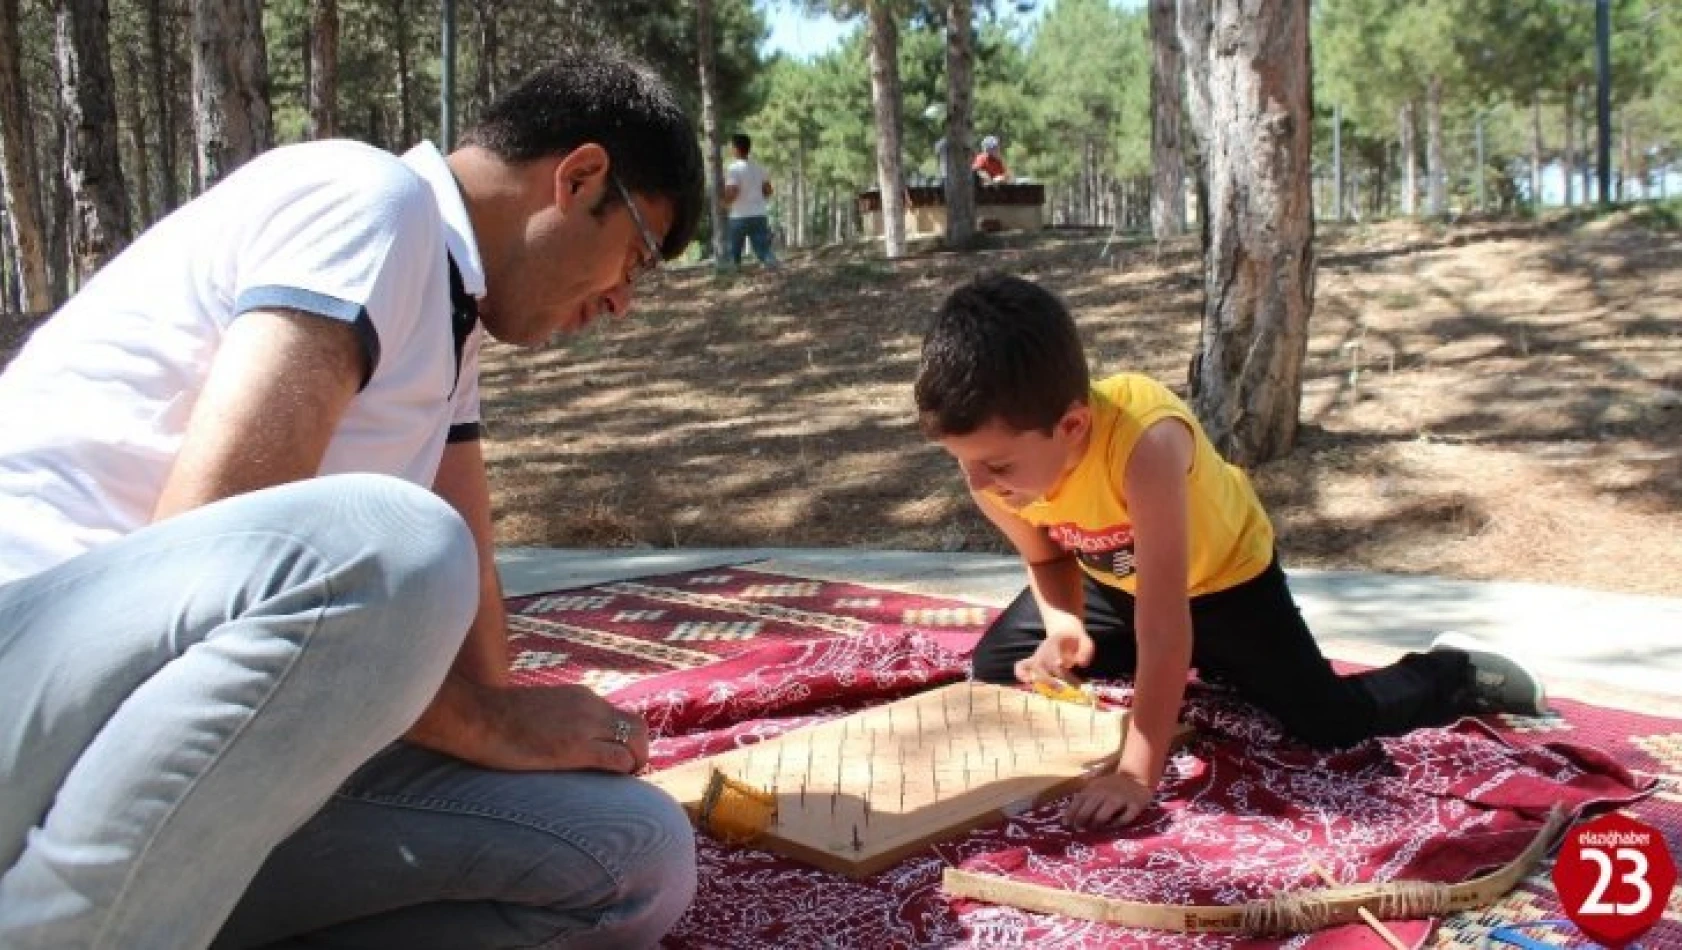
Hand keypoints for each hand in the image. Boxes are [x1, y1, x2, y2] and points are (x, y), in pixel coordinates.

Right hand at [471, 684, 650, 774]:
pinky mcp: (575, 748)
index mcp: (580, 696)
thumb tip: (562, 738)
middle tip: (626, 773)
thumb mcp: (538, 711)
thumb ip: (558, 719)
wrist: (476, 717)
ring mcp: (585, 725)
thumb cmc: (495, 720)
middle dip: (640, 752)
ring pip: (635, 741)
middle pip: (638, 726)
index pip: (620, 716)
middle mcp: (589, 705)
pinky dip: (623, 772)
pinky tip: (610, 783)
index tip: (617, 759)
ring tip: (621, 781)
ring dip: (635, 763)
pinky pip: (618, 760)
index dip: (625, 740)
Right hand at [1014, 627, 1093, 687]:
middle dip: (1050, 679)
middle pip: (1042, 665)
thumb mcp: (1086, 641)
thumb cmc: (1077, 639)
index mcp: (1056, 641)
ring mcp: (1038, 655)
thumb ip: (1086, 651)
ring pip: (1033, 668)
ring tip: (1051, 693)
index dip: (1055, 660)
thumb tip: (1080, 664)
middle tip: (1063, 690)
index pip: (1054, 652)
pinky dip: (1020, 673)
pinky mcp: (1035, 661)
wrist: (1065, 630)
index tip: (1061, 664)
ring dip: (1041, 681)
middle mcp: (1044, 649)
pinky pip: (1021, 665)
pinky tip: (1027, 683)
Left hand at [1065, 769, 1153, 829]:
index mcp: (1094, 788)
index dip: (1071, 814)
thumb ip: (1084, 798)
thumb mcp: (1095, 787)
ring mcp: (1120, 799)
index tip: (1067, 824)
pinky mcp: (1135, 805)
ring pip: (1103, 815)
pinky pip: (1123, 819)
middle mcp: (1105, 793)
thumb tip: (1068, 818)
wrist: (1136, 777)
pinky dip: (1116, 824)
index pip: (1078, 801)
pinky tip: (1111, 827)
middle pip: (1088, 810)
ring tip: (1094, 830)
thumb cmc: (1111, 786)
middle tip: (1080, 829)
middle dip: (1081, 822)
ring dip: (1096, 824)